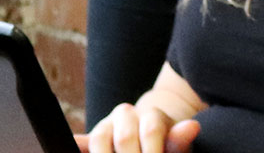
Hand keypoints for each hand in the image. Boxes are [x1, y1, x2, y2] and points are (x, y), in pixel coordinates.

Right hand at [75, 103, 198, 152]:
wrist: (151, 138)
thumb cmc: (166, 145)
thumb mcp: (176, 143)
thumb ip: (180, 139)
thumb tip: (192, 126)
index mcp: (150, 114)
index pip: (151, 131)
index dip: (154, 152)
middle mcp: (126, 114)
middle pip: (125, 137)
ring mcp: (106, 126)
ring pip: (99, 138)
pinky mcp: (89, 139)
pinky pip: (80, 142)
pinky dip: (76, 146)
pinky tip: (71, 149)